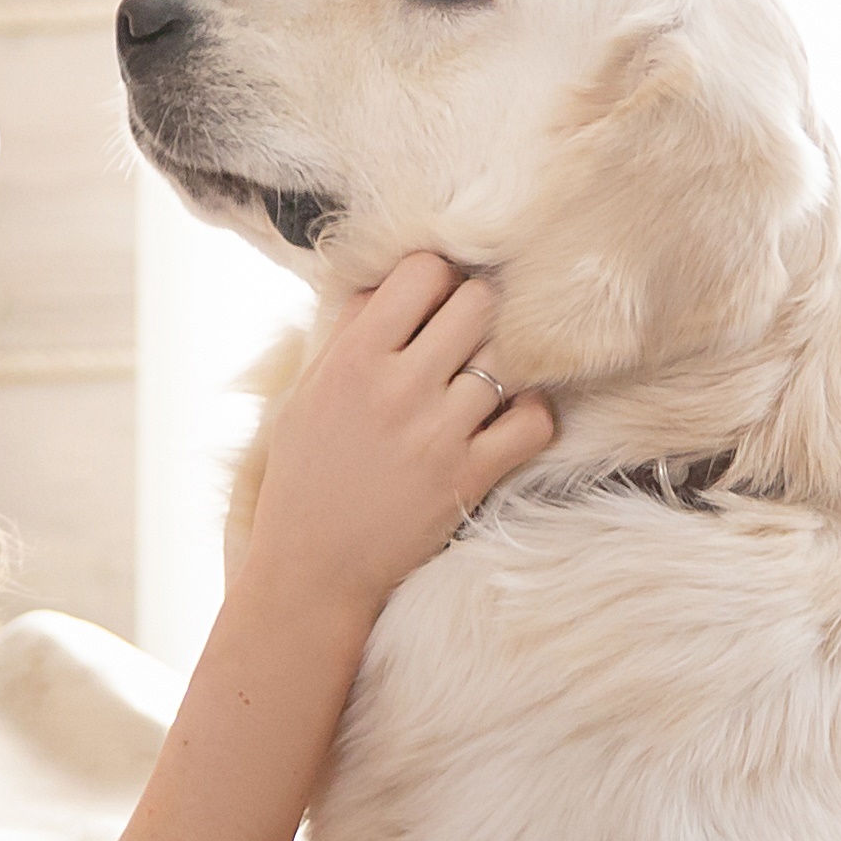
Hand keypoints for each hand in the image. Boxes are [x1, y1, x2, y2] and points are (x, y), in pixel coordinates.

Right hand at [238, 251, 554, 623]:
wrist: (314, 568)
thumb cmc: (305, 475)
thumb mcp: (306, 392)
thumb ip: (349, 332)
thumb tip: (388, 281)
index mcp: (354, 358)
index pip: (423, 271)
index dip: (436, 278)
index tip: (433, 302)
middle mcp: (399, 386)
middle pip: (478, 302)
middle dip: (476, 313)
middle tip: (466, 338)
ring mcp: (439, 431)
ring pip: (509, 357)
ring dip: (502, 365)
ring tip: (483, 381)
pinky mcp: (471, 475)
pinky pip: (535, 421)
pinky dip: (532, 414)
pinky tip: (509, 419)